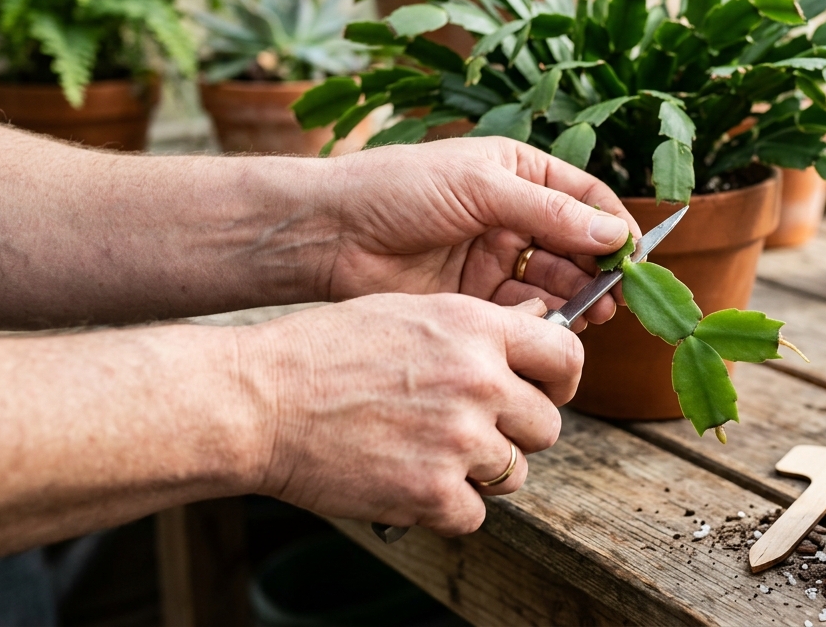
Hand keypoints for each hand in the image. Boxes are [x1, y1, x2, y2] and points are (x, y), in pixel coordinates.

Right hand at [238, 293, 579, 535]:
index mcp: (475, 329)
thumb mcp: (410, 312)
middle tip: (472, 431)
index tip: (546, 390)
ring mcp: (458, 440)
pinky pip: (475, 513)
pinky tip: (410, 480)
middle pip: (547, 424)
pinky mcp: (432, 492)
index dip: (561, 378)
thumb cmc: (325, 353)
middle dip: (516, 432)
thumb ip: (478, 327)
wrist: (260, 401)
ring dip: (482, 472)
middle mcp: (478, 382)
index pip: (565, 355)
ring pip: (515, 473)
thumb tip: (540, 327)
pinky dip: (448, 507)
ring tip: (431, 454)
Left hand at [318, 137, 639, 328]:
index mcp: (518, 172)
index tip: (635, 254)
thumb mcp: (479, 187)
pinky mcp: (476, 298)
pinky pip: (524, 308)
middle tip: (614, 295)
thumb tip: (613, 233)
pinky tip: (551, 323)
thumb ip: (547, 210)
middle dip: (599, 268)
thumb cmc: (397, 190)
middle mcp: (513, 214)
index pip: (585, 197)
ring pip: (555, 280)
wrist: (329, 234)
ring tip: (591, 313)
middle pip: (576, 243)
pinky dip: (543, 317)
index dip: (613, 225)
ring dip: (577, 295)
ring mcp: (495, 258)